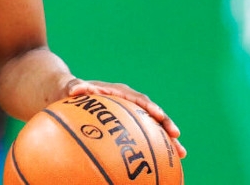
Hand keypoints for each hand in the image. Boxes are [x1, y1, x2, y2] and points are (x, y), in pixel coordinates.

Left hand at [65, 78, 186, 158]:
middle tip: (175, 135)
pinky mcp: (127, 123)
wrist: (69, 94)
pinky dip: (156, 146)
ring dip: (166, 137)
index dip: (148, 105)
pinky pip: (144, 134)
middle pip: (150, 111)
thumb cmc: (68, 91)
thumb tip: (76, 89)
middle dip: (164, 122)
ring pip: (152, 124)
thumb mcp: (69, 87)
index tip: (157, 114)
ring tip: (180, 153)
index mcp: (116, 92)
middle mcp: (127, 101)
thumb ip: (74, 87)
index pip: (135, 97)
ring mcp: (128, 112)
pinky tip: (167, 163)